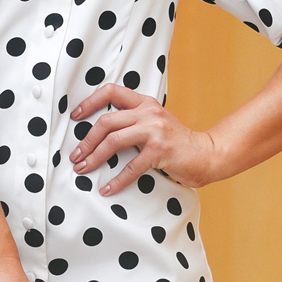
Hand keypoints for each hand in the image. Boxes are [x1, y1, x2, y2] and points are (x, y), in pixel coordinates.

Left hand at [70, 85, 216, 195]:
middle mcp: (149, 112)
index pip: (111, 91)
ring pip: (113, 140)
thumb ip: (133, 122)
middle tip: (75, 156)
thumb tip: (100, 133)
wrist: (206, 154)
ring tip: (83, 169)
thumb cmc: (176, 143)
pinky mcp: (160, 150)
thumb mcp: (155, 123)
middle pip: (106, 121)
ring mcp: (155, 130)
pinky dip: (116, 180)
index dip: (89, 102)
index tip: (75, 117)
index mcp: (145, 103)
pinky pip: (131, 167)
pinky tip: (107, 189)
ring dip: (94, 157)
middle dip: (86, 140)